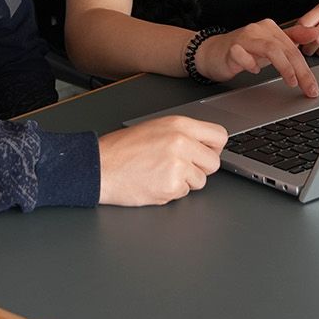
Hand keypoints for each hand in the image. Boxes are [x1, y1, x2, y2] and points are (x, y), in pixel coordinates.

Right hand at [97, 116, 226, 205]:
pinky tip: (153, 182)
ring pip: (199, 181)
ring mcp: (178, 166)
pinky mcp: (171, 186)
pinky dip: (170, 192)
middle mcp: (182, 143)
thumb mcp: (154, 128)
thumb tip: (203, 145)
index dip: (212, 148)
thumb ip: (182, 134)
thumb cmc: (121, 149)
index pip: (219, 136)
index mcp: (178, 125)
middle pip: (213, 163)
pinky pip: (183, 194)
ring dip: (184, 182)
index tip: (204, 153)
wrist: (100, 167)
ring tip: (160, 173)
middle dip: (199, 169)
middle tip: (178, 168)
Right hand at [197, 21, 318, 97]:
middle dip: (301, 71)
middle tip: (308, 89)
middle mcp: (258, 30)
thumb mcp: (270, 45)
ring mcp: (244, 38)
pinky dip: (251, 64)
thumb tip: (315, 32)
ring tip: (291, 82)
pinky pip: (243, 54)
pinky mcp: (230, 48)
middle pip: (286, 50)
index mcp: (270, 28)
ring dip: (284, 67)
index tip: (313, 87)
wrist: (210, 52)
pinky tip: (255, 71)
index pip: (294, 48)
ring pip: (270, 49)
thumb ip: (292, 38)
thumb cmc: (242, 50)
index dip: (306, 69)